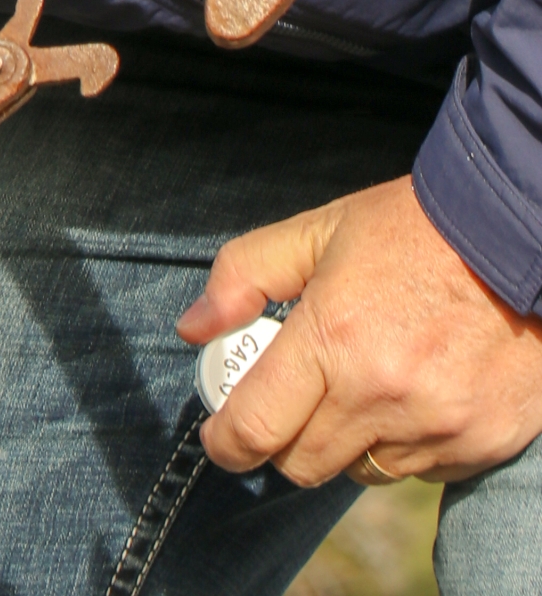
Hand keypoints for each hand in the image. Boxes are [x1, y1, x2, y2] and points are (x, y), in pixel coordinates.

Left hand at [176, 176, 541, 485]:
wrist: (524, 234)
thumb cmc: (415, 230)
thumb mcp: (317, 232)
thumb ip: (242, 277)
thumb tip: (192, 329)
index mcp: (332, 340)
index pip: (254, 430)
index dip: (226, 444)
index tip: (223, 437)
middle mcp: (382, 393)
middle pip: (301, 465)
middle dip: (283, 441)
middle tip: (292, 405)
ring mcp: (437, 424)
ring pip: (360, 471)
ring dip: (347, 445)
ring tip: (361, 390)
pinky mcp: (483, 442)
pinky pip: (420, 470)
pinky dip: (405, 446)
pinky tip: (414, 396)